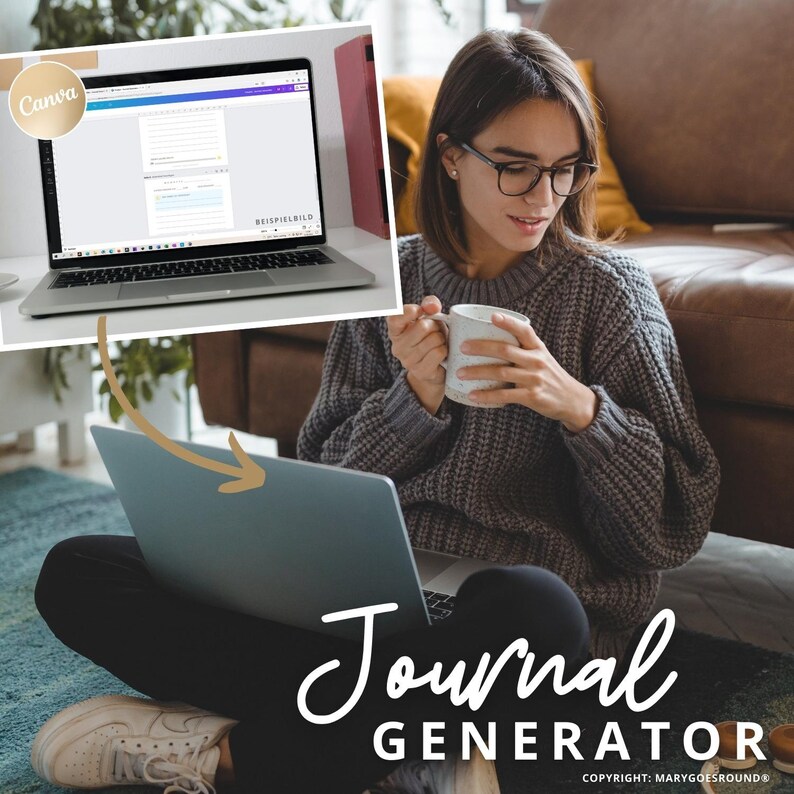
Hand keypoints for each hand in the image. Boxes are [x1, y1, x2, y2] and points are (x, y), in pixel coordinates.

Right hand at [387, 295, 447, 413]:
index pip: (394, 317)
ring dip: (441, 339)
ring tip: (438, 344)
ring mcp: (408, 361)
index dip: (409, 311)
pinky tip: (440, 355)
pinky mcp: (420, 371)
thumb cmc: (430, 337)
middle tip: (434, 332)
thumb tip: (432, 307)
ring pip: (433, 340)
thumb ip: (429, 304)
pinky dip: (444, 351)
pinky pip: (438, 352)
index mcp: (395, 331)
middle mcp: (397, 346)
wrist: (434, 367)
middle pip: (423, 326)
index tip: (419, 311)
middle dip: (435, 327)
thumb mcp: (429, 318)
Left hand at [457, 312, 597, 432]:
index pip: (524, 330)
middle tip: (462, 347)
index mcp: (538, 347)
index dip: (508, 322)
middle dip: (481, 347)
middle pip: (505, 350)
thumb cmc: (549, 375)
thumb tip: (490, 336)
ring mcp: (534, 379)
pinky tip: (472, 395)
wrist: (572, 400)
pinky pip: (505, 395)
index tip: (492, 316)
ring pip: (501, 372)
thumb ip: (522, 348)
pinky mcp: (531, 396)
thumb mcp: (541, 356)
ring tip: (459, 373)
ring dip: (477, 372)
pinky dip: (487, 395)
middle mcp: (536, 360)